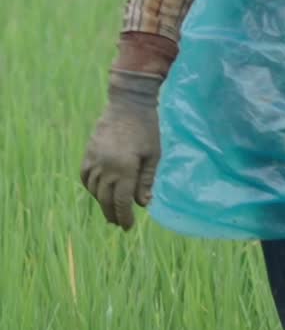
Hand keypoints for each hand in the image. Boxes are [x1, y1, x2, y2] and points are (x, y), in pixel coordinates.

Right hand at [81, 71, 161, 229]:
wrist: (128, 102)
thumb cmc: (147, 127)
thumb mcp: (153, 154)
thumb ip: (146, 180)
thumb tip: (143, 203)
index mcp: (124, 169)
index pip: (122, 202)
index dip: (125, 217)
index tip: (128, 227)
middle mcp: (106, 167)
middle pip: (106, 199)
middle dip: (113, 214)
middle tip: (120, 224)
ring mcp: (95, 159)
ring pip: (94, 190)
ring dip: (101, 202)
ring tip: (110, 211)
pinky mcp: (89, 151)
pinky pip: (85, 176)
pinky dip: (90, 187)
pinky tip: (98, 191)